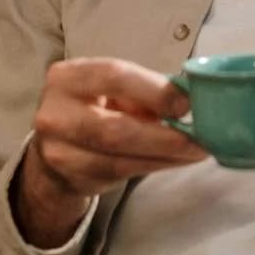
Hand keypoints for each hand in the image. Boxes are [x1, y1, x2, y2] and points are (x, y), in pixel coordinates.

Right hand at [12, 57, 207, 245]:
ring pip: (118, 159)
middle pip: (115, 128)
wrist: (55, 148)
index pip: (113, 76)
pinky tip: (174, 161)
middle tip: (200, 140)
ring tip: (195, 152)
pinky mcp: (70, 179)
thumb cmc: (95, 108)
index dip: (154, 90)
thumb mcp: (113, 89)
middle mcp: (54, 114)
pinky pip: (119, 175)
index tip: (187, 103)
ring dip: (164, 157)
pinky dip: (154, 167)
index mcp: (66, 77)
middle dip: (164, 136)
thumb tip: (190, 97)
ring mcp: (58, 151)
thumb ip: (146, 89)